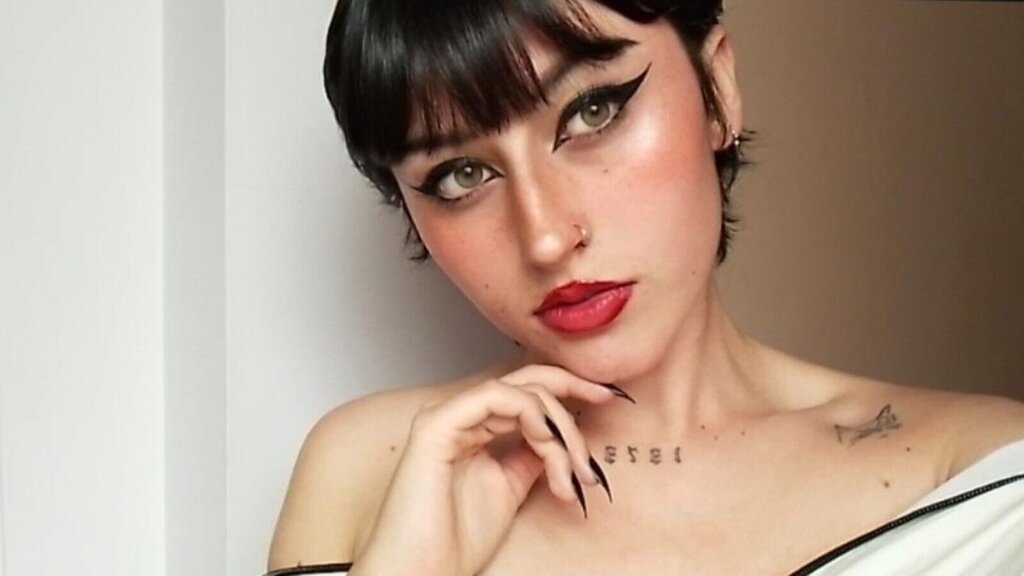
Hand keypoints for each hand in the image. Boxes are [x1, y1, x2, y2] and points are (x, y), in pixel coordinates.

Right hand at [350, 364, 629, 575]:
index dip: (569, 389)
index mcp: (472, 427)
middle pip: (526, 381)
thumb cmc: (453, 541)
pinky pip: (495, 398)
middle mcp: (458, 416)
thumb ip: (532, 456)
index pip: (526, 391)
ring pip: (519, 391)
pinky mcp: (437, 426)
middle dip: (573, 390)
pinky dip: (532, 414)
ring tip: (573, 468)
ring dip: (559, 424)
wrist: (422, 573)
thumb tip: (562, 437)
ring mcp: (446, 417)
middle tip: (607, 404)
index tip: (607, 398)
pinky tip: (549, 444)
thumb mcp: (511, 489)